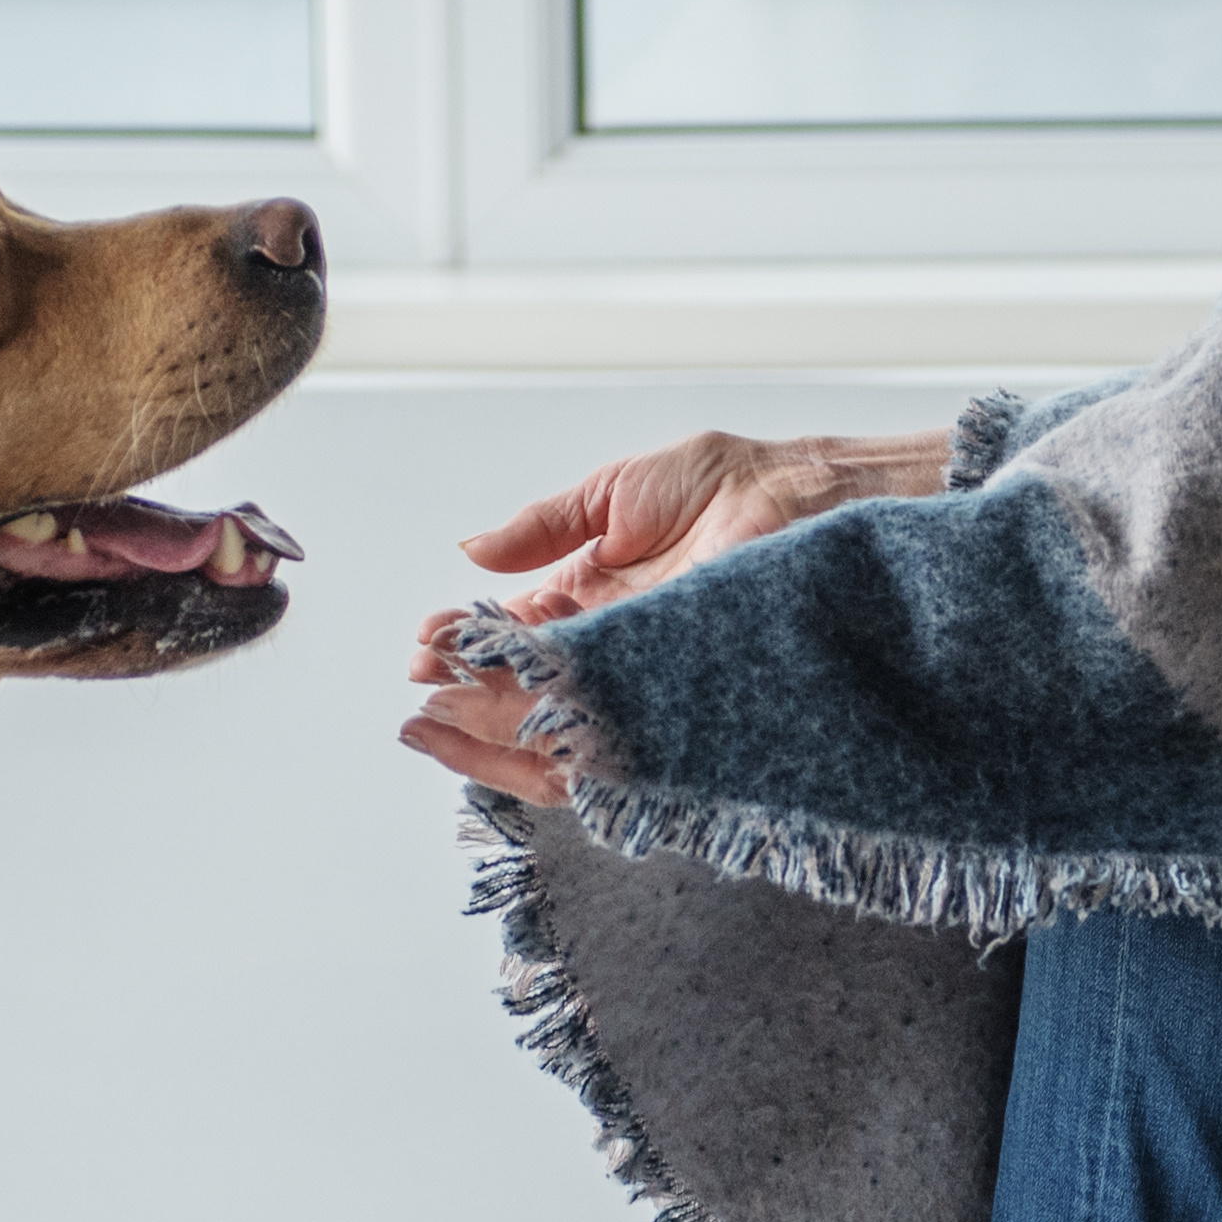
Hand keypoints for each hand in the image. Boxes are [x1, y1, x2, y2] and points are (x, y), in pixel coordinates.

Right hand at [394, 429, 945, 804]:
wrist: (804, 493)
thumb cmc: (734, 482)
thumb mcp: (614, 492)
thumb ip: (544, 525)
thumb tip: (470, 549)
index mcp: (599, 600)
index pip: (520, 641)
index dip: (470, 647)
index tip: (426, 645)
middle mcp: (619, 649)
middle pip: (529, 697)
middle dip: (466, 701)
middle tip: (417, 699)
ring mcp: (646, 678)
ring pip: (556, 729)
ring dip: (492, 732)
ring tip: (438, 723)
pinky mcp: (673, 699)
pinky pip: (604, 738)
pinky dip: (549, 738)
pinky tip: (506, 727)